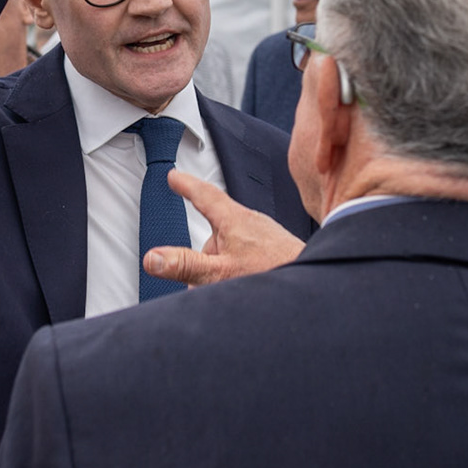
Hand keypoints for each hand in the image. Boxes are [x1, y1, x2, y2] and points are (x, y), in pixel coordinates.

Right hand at [142, 170, 303, 286]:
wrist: (314, 286)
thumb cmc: (275, 275)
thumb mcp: (220, 274)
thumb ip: (185, 265)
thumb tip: (153, 258)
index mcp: (235, 220)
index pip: (204, 195)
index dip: (186, 185)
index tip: (174, 177)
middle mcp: (252, 223)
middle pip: (214, 235)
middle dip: (205, 260)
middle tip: (204, 284)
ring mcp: (266, 237)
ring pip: (231, 250)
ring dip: (223, 270)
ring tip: (233, 291)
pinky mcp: (276, 251)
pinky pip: (248, 257)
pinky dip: (240, 272)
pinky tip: (249, 287)